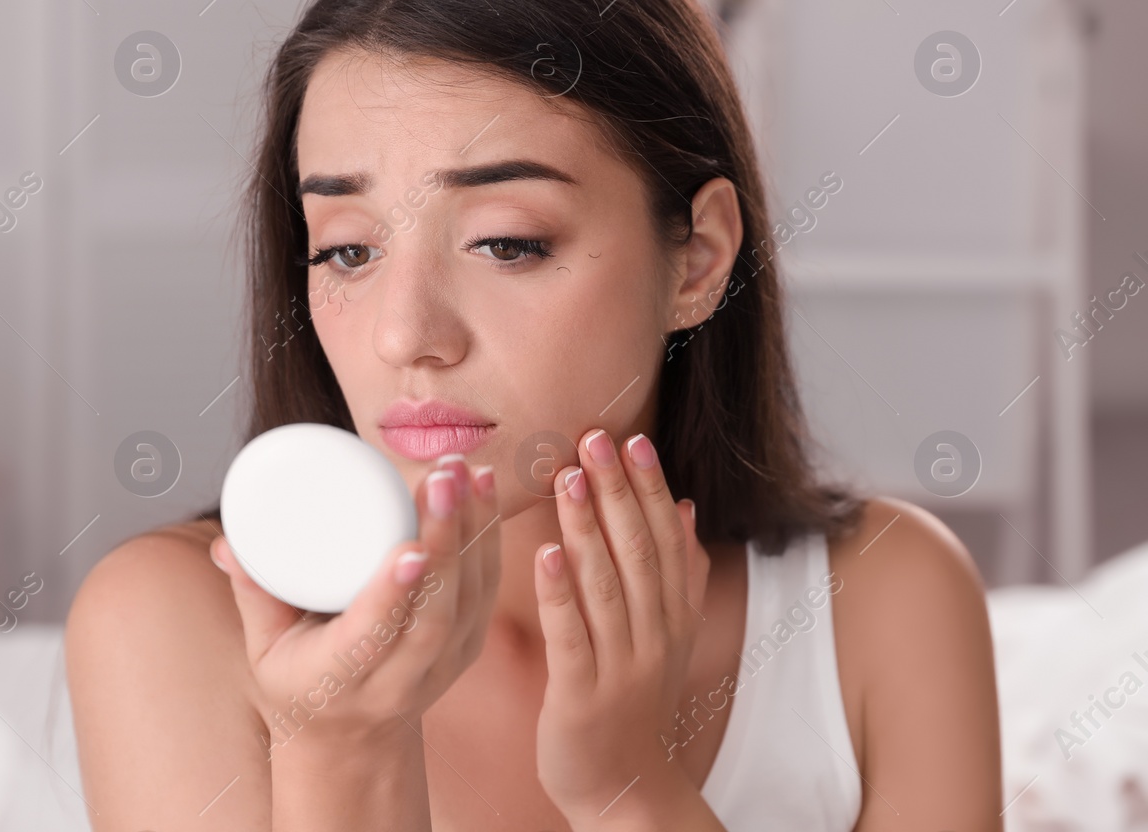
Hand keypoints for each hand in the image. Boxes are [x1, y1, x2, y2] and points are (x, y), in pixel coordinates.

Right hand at [211, 453, 501, 752]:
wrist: (352, 735)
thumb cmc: (299, 679)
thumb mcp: (264, 649)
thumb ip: (251, 592)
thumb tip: (227, 543)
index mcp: (343, 679)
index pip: (375, 639)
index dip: (395, 595)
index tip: (410, 547)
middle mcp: (402, 680)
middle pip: (437, 613)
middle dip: (447, 539)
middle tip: (443, 476)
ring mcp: (443, 666)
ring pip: (473, 597)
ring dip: (475, 527)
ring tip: (468, 468)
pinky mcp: (469, 644)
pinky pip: (488, 588)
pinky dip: (490, 534)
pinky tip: (485, 485)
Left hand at [534, 429, 710, 824]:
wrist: (624, 790)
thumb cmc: (634, 703)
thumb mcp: (667, 638)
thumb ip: (678, 575)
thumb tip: (685, 509)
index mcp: (673, 617)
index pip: (665, 540)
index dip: (650, 489)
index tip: (634, 440)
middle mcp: (654, 637)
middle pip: (637, 551)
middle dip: (617, 491)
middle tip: (594, 439)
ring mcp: (621, 666)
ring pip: (605, 585)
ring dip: (586, 527)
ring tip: (567, 478)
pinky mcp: (581, 694)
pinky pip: (571, 635)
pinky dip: (559, 592)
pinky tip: (546, 553)